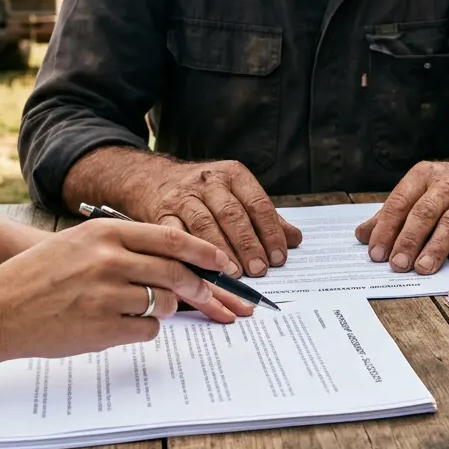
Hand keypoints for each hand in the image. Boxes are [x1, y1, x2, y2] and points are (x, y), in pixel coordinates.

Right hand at [0, 218, 253, 360]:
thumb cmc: (38, 276)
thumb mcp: (79, 243)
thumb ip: (123, 245)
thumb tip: (177, 261)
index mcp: (105, 232)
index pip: (170, 238)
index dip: (203, 252)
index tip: (223, 264)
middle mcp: (108, 259)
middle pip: (177, 273)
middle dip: (201, 288)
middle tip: (213, 298)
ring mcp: (106, 294)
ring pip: (164, 303)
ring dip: (165, 310)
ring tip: (141, 309)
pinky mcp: (103, 327)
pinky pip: (147, 330)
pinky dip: (144, 329)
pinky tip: (120, 325)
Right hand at [144, 160, 301, 277]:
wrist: (153, 179)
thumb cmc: (206, 193)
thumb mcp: (238, 195)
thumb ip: (265, 218)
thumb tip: (295, 240)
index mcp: (233, 175)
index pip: (257, 203)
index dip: (270, 232)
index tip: (279, 257)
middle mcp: (208, 182)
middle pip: (232, 214)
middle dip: (248, 244)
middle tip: (259, 269)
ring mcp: (182, 196)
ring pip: (204, 224)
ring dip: (221, 251)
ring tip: (235, 273)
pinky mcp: (161, 213)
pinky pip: (176, 235)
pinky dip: (190, 255)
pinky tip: (201, 271)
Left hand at [356, 154, 448, 274]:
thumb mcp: (419, 191)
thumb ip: (392, 214)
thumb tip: (362, 236)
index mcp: (423, 176)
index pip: (400, 202)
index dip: (386, 228)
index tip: (375, 252)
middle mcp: (447, 185)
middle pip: (425, 212)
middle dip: (409, 239)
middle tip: (397, 264)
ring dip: (436, 247)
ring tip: (423, 268)